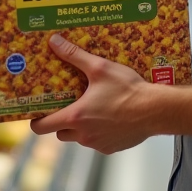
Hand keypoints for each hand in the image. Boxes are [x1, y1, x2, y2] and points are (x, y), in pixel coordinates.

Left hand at [29, 34, 155, 153]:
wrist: (155, 110)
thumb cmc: (128, 90)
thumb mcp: (100, 68)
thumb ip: (74, 56)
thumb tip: (54, 42)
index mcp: (76, 116)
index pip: (42, 127)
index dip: (36, 120)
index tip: (38, 112)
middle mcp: (83, 135)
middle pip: (60, 133)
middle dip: (61, 121)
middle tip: (69, 105)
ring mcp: (98, 144)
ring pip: (79, 138)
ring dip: (80, 128)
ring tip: (91, 109)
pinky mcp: (112, 148)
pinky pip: (97, 142)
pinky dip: (98, 133)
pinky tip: (109, 118)